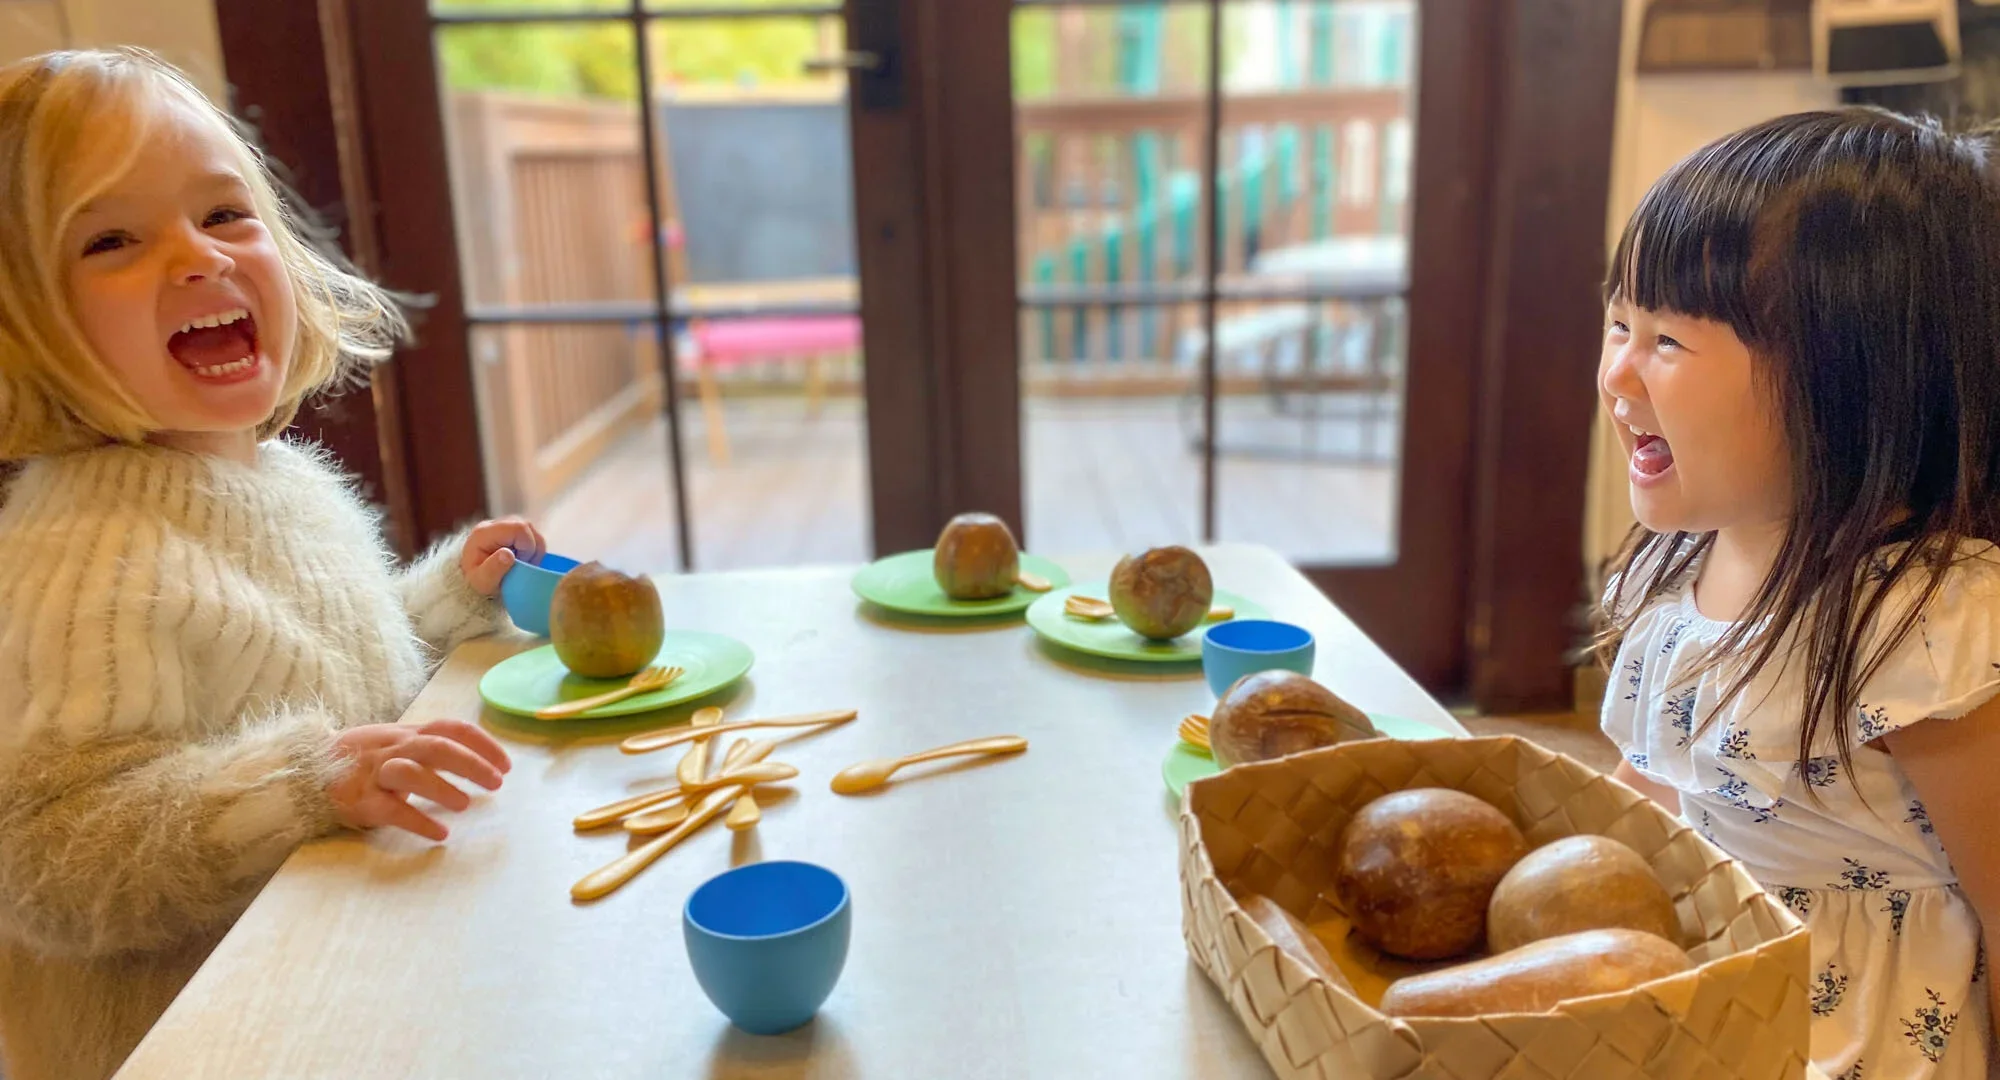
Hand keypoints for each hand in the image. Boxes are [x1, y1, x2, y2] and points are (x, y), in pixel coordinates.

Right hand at [327, 720, 512, 841]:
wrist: (301, 772)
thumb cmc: (357, 760)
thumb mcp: (394, 744)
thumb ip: (427, 747)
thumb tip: (474, 760)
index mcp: (407, 734)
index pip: (451, 728)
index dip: (483, 743)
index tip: (507, 764)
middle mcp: (393, 749)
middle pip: (438, 747)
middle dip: (472, 763)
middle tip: (497, 782)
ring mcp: (374, 774)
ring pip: (411, 772)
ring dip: (443, 788)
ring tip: (466, 805)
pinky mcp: (359, 800)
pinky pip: (390, 809)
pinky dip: (417, 821)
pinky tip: (439, 833)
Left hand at [461, 517, 546, 596]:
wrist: (467, 578)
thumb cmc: (475, 581)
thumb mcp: (481, 582)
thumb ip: (493, 569)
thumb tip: (508, 554)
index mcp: (484, 533)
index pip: (519, 528)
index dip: (528, 546)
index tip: (521, 564)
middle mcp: (493, 524)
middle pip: (526, 526)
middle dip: (532, 549)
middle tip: (523, 566)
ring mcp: (502, 524)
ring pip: (530, 529)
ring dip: (534, 549)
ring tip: (523, 563)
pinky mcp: (509, 529)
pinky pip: (529, 534)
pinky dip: (532, 548)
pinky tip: (523, 559)